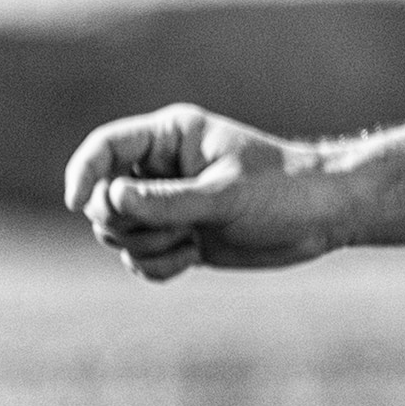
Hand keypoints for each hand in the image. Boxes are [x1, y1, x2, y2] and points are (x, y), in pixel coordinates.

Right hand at [64, 104, 333, 281]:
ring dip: (147, 247)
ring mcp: (164, 205)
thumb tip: (107, 198)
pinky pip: (137, 259)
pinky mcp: (174, 236)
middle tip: (173, 228)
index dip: (83, 173)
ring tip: (191, 242)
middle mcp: (160, 170)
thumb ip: (164, 201)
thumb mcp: (225, 195)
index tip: (81, 204)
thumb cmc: (284, 191)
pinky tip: (193, 259)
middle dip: (129, 224)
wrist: (324, 218)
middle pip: (102, 200)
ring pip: (116, 234)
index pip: (106, 148)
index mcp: (170, 139)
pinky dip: (158, 266)